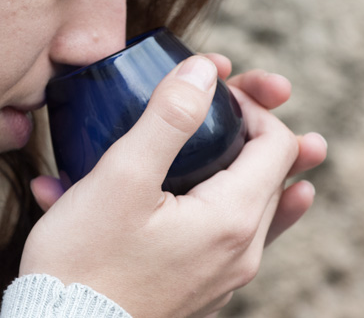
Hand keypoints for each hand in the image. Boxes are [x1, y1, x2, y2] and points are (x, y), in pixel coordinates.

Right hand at [23, 55, 326, 317]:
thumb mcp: (122, 176)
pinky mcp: (200, 290)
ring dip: (249, 168)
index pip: (279, 145)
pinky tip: (220, 199)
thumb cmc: (85, 258)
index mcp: (232, 219)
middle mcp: (241, 254)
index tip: (214, 94)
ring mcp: (223, 278)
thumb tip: (204, 72)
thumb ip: (168, 118)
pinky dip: (227, 206)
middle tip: (222, 101)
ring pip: (257, 209)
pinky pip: (230, 240)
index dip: (255, 107)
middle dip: (251, 129)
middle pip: (273, 175)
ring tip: (252, 141)